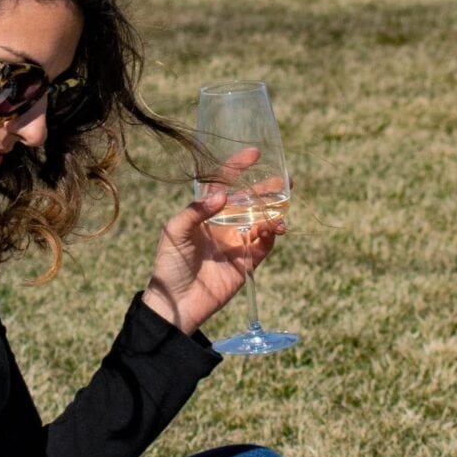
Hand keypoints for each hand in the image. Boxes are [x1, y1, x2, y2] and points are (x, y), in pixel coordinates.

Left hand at [140, 147, 287, 336]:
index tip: (255, 153)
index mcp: (205, 212)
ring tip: (281, 208)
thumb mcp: (174, 232)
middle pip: (251, 200)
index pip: (224, 183)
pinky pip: (264, 244)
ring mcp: (237, 241)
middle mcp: (224, 223)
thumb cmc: (169, 264)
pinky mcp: (247, 262)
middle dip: (269, 189)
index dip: (239, 167)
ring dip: (273, 212)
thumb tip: (223, 195)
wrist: (176, 302)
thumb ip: (195, 212)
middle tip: (286, 181)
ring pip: (262, 220)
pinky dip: (270, 234)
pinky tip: (271, 228)